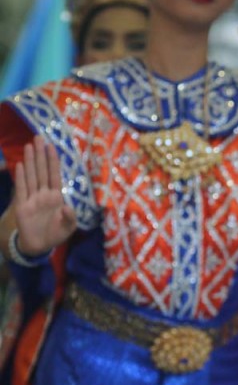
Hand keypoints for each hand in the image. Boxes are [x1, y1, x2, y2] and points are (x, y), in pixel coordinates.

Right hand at [12, 136, 75, 256]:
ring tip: (29, 146)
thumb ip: (70, 217)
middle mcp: (44, 194)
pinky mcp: (22, 206)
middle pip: (42, 170)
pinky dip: (21, 177)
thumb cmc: (56, 234)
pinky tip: (20, 165)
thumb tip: (67, 207)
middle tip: (38, 137)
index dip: (53, 161)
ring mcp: (32, 198)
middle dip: (41, 154)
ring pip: (31, 176)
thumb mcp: (69, 227)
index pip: (54, 174)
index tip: (52, 146)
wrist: (40, 247)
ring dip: (30, 161)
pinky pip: (21, 189)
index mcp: (57, 196)